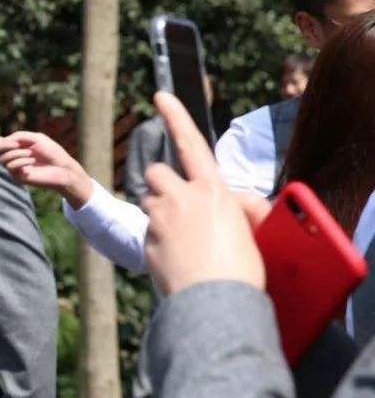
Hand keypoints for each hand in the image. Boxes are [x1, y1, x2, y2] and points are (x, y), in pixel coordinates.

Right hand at [0, 131, 94, 207]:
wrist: (62, 168)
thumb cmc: (51, 152)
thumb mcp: (35, 138)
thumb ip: (18, 136)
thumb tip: (4, 142)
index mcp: (15, 146)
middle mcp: (11, 156)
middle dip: (1, 145)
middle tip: (17, 145)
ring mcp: (13, 167)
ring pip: (2, 158)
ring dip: (16, 153)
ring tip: (31, 155)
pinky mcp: (17, 177)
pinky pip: (10, 166)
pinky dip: (21, 161)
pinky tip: (31, 162)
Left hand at [143, 92, 265, 294]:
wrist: (217, 301)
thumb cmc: (242, 268)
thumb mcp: (251, 231)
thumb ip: (239, 208)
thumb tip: (235, 201)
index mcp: (213, 190)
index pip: (190, 143)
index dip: (175, 116)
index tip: (160, 96)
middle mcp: (183, 197)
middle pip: (157, 174)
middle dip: (163, 185)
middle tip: (179, 207)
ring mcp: (160, 219)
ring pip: (149, 202)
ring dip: (160, 212)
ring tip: (184, 239)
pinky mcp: (146, 240)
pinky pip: (146, 232)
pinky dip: (157, 241)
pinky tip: (177, 259)